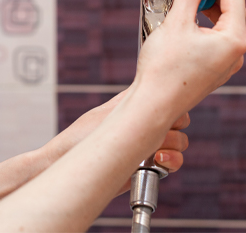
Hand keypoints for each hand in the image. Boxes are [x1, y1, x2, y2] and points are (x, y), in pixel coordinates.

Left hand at [40, 89, 189, 192]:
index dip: (173, 105)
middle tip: (159, 133)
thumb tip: (153, 77)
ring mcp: (149, 145)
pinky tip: (158, 161)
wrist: (66, 164)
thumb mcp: (109, 111)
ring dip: (174, 145)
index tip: (166, 112)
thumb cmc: (80, 137)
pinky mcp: (149, 167)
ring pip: (180, 142)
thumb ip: (131, 98)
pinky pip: (173, 163)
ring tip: (155, 151)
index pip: (170, 100)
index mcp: (138, 107)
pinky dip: (172, 161)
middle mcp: (147, 125)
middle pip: (180, 121)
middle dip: (175, 127)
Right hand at [135, 0, 245, 121]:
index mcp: (234, 40)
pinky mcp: (212, 68)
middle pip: (232, 8)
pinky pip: (214, 36)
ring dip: (210, 1)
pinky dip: (205, 19)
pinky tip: (191, 11)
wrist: (152, 107)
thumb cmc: (164, 70)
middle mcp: (235, 53)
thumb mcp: (177, 24)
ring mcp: (224, 63)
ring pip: (222, 22)